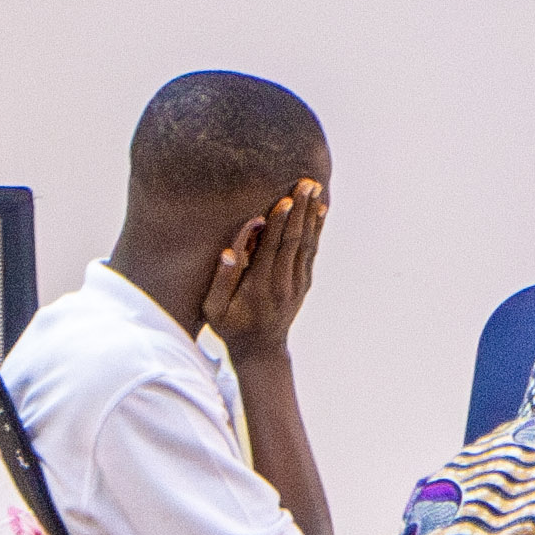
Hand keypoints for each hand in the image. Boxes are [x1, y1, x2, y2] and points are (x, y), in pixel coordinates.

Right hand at [196, 178, 329, 363]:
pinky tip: (320, 211)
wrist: (262, 351)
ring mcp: (297, 283)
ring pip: (307, 244)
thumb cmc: (231, 326)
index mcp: (260, 286)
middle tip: (307, 183)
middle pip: (294, 241)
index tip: (285, 200)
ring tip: (315, 188)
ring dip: (311, 214)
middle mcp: (283, 283)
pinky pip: (311, 251)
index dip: (280, 224)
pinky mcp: (303, 283)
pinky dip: (316, 229)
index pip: (273, 249)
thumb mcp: (215, 309)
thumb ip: (221, 280)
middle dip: (300, 210)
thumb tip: (229, 251)